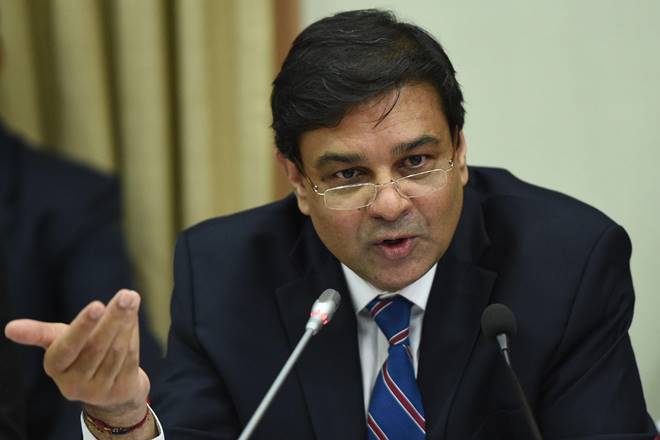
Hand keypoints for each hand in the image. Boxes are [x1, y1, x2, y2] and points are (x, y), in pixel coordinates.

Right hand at [4, 289, 149, 425]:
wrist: (108, 388)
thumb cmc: (80, 353)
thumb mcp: (59, 341)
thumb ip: (40, 332)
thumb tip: (9, 328)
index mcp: (55, 367)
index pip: (68, 346)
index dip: (83, 326)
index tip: (97, 304)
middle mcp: (74, 383)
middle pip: (97, 346)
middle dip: (113, 318)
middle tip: (126, 295)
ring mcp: (98, 390)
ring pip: (115, 351)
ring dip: (126, 323)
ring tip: (131, 299)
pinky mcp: (120, 390)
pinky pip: (129, 358)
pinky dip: (133, 335)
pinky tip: (133, 317)